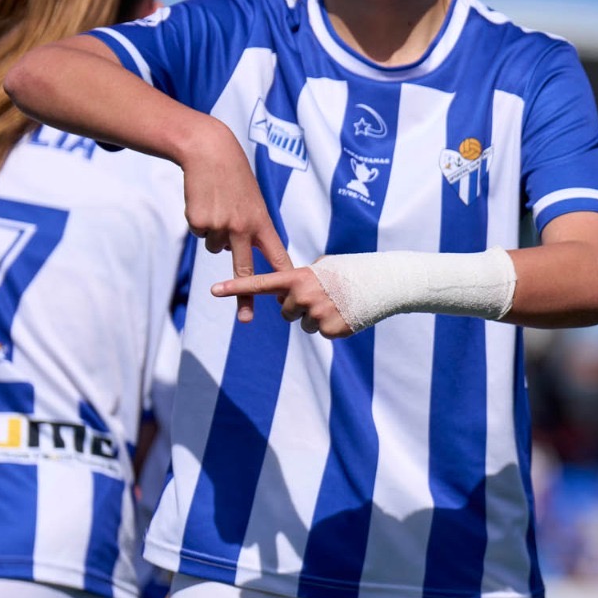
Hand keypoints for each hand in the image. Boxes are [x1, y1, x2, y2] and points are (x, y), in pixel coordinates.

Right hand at [179, 118, 291, 321]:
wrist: (210, 153)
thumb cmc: (235, 179)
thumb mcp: (252, 202)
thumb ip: (250, 229)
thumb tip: (233, 254)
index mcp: (261, 223)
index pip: (277, 256)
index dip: (284, 278)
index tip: (292, 297)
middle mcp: (242, 228)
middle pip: (244, 269)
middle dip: (245, 297)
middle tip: (247, 320)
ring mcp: (220, 226)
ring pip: (214, 246)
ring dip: (214, 232)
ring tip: (218, 206)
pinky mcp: (199, 222)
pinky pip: (199, 233)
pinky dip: (200, 222)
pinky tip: (205, 202)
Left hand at [212, 265, 352, 338]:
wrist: (384, 283)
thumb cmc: (354, 270)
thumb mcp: (326, 265)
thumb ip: (304, 276)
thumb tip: (291, 289)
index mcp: (300, 277)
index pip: (262, 283)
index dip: (237, 287)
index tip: (213, 290)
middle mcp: (304, 296)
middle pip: (286, 312)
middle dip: (299, 307)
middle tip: (322, 297)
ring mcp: (317, 315)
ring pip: (304, 324)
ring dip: (316, 318)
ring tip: (337, 304)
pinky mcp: (331, 330)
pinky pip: (321, 332)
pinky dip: (331, 326)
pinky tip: (346, 313)